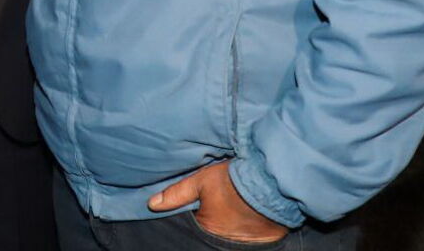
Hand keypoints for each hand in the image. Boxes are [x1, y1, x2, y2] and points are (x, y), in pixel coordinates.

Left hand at [149, 161, 287, 242]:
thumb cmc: (234, 182)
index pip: (193, 224)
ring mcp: (243, 242)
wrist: (272, 184)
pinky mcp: (263, 240)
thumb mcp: (200, 181)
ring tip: (228, 210)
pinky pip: (247, 235)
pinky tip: (243, 214)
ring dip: (227, 224)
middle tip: (215, 207)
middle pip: (210, 230)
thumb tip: (152, 204)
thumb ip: (176, 194)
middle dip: (209, 221)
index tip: (196, 205)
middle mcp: (223, 240)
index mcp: (206, 228)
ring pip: (228, 233)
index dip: (194, 213)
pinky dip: (243, 227)